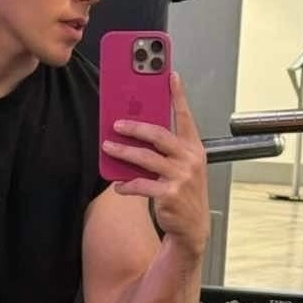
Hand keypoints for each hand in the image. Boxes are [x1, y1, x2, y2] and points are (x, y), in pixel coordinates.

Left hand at [101, 72, 209, 258]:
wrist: (192, 227)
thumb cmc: (185, 194)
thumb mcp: (183, 168)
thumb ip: (167, 150)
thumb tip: (140, 132)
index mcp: (194, 149)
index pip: (185, 117)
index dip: (178, 95)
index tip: (170, 75)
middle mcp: (190, 159)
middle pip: (159, 135)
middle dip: (135, 127)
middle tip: (116, 124)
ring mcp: (181, 177)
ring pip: (145, 158)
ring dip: (123, 152)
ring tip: (108, 147)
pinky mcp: (169, 194)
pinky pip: (141, 184)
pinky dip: (127, 185)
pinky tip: (118, 185)